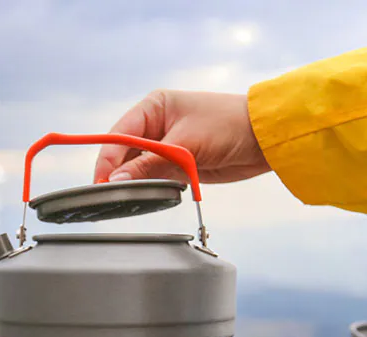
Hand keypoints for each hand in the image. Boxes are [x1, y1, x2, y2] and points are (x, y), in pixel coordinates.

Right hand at [93, 90, 270, 184]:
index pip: (119, 134)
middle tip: (110, 196)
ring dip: (135, 182)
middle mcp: (157, 124)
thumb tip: (117, 180)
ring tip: (128, 199)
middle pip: (124, 153)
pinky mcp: (180, 163)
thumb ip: (150, 164)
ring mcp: (168, 145)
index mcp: (154, 107)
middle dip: (118, 174)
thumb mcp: (186, 145)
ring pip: (139, 168)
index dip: (107, 160)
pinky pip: (156, 177)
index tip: (101, 182)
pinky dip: (151, 188)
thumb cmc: (229, 126)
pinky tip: (147, 197)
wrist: (265, 139)